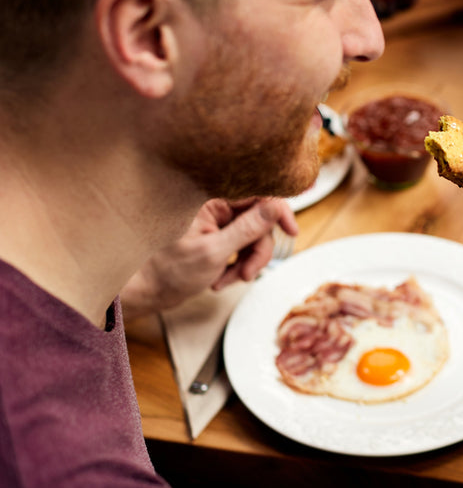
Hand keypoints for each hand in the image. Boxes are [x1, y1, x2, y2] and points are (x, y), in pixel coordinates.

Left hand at [122, 198, 296, 317]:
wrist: (145, 293)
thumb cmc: (168, 271)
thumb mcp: (214, 251)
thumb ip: (248, 228)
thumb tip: (275, 208)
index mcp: (210, 200)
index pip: (257, 194)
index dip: (278, 211)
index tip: (291, 231)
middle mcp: (214, 207)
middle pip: (259, 221)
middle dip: (257, 250)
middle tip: (248, 273)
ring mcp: (216, 223)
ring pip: (252, 237)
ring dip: (246, 262)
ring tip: (226, 281)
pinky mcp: (216, 238)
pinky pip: (241, 248)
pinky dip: (236, 266)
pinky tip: (219, 280)